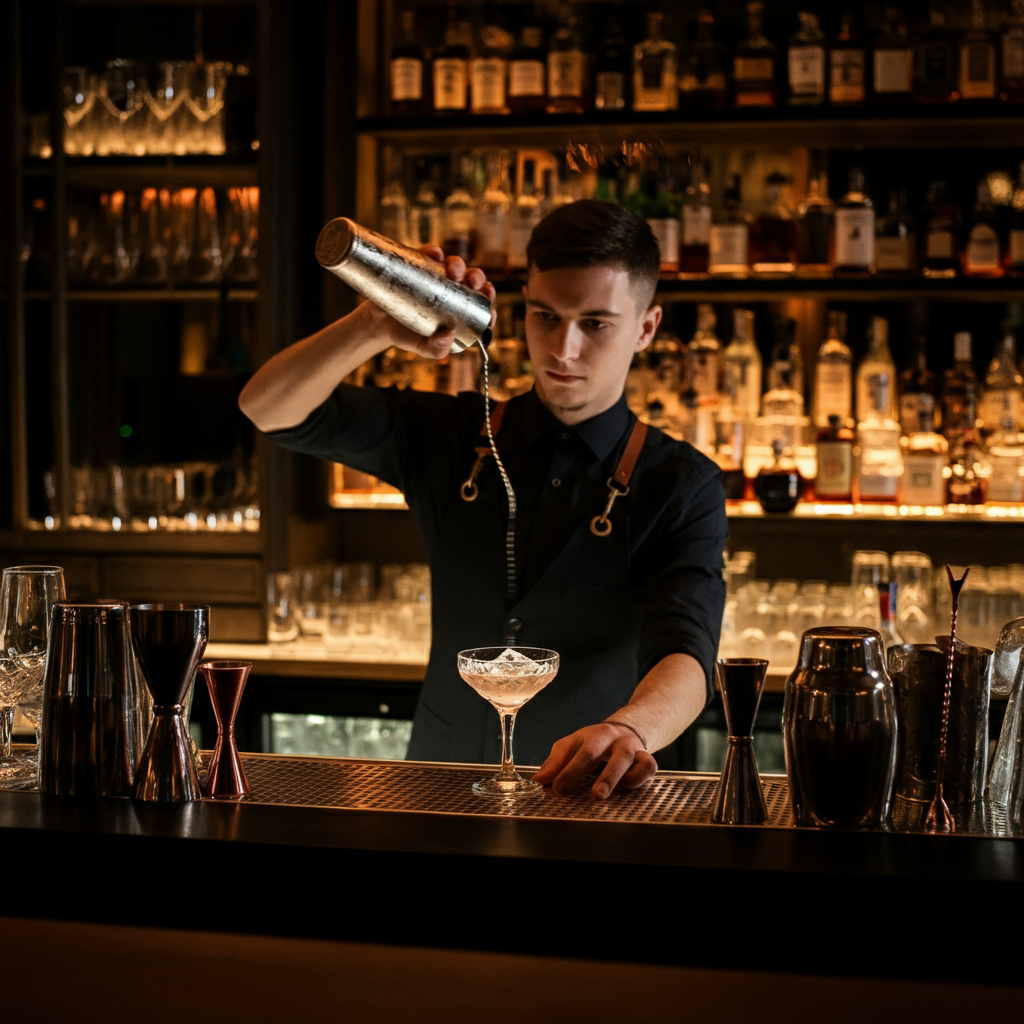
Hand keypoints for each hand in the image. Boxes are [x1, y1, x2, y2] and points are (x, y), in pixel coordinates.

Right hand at [379, 246, 495, 360]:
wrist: (378, 324)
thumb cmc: (408, 336)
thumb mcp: (424, 348)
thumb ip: (437, 349)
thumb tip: (448, 334)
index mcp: (461, 309)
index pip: (482, 304)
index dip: (489, 306)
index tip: (489, 314)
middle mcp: (453, 290)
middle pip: (473, 280)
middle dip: (478, 279)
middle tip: (473, 285)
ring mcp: (437, 275)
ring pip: (455, 264)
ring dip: (459, 265)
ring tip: (453, 272)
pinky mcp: (419, 264)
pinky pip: (430, 254)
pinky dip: (434, 252)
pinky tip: (436, 255)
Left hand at [532, 723, 657, 799]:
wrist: (626, 729)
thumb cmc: (594, 742)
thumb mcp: (572, 744)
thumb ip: (555, 762)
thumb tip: (538, 780)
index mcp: (598, 735)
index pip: (584, 753)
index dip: (570, 772)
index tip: (557, 788)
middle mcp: (619, 741)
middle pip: (616, 756)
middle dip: (607, 776)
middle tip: (595, 795)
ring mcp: (635, 750)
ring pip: (639, 763)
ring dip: (627, 780)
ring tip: (610, 795)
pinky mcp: (648, 760)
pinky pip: (649, 769)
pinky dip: (640, 780)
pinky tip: (625, 788)